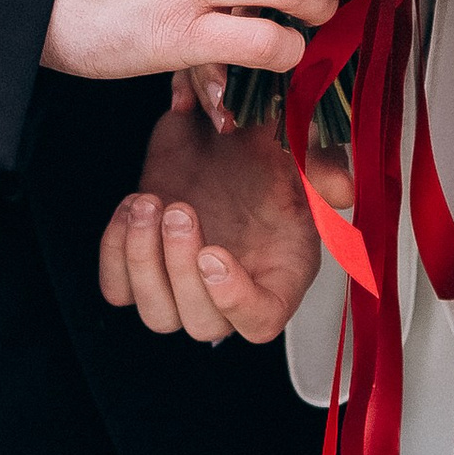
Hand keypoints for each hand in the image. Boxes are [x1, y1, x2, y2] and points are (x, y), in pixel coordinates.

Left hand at [99, 77, 340, 344]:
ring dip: (143, 261)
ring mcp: (181, 286)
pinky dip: (114, 253)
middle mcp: (228, 292)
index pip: (259, 323)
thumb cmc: (264, 150)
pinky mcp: (142, 268)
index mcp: (278, 276)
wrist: (218, 131)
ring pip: (155, 313)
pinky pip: (116, 289)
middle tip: (178, 209)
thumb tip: (339, 186)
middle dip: (180, 269)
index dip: (234, 301)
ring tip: (147, 202)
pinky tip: (130, 206)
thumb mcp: (299, 150)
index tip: (213, 255)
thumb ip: (322, 168)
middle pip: (200, 324)